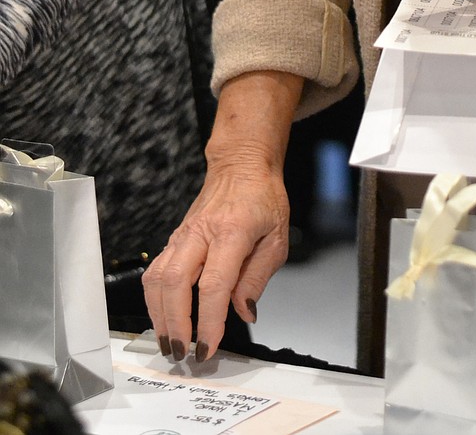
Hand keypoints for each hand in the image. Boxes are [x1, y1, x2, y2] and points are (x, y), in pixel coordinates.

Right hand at [142, 157, 288, 362]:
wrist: (241, 165)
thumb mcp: (277, 238)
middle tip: (181, 352)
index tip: (207, 347)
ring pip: (157, 277)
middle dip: (174, 323)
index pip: (214, 284)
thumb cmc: (264, 199)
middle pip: (174, 282)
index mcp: (232, 232)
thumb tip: (243, 312)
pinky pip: (156, 270)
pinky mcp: (175, 238)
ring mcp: (183, 234)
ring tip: (168, 342)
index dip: (208, 320)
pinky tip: (163, 317)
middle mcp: (201, 232)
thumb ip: (258, 278)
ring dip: (158, 314)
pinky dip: (155, 298)